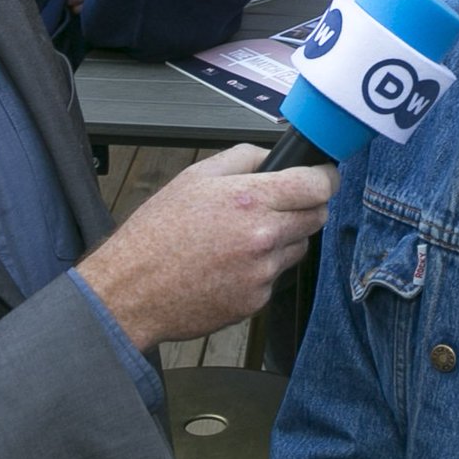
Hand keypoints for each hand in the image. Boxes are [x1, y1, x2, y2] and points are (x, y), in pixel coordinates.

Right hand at [76, 146, 335, 352]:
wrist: (132, 290)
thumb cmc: (157, 234)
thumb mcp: (194, 177)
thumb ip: (242, 158)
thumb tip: (274, 157)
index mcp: (249, 200)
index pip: (318, 186)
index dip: (325, 178)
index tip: (322, 177)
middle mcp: (263, 237)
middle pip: (317, 217)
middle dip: (305, 207)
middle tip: (276, 206)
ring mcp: (262, 273)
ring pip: (298, 248)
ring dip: (282, 240)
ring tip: (239, 239)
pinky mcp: (256, 301)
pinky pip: (274, 277)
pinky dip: (260, 269)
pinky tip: (228, 265)